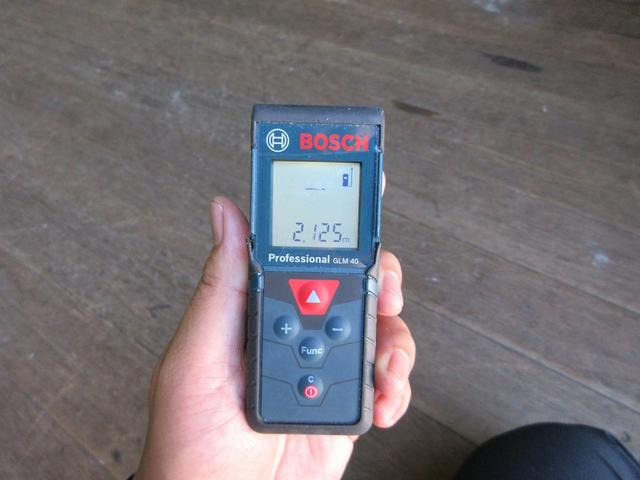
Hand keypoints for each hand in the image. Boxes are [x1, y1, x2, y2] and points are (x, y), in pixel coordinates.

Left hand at [135, 196, 415, 479]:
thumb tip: (227, 215)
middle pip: (353, 284)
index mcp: (261, 310)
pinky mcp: (347, 403)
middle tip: (383, 290)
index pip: (301, 254)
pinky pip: (388, 381)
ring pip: (379, 329)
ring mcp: (326, 366)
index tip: (361, 200)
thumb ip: (221, 286)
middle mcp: (297, 332)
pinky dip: (396, 386)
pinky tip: (380, 399)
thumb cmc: (193, 440)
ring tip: (381, 363)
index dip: (333, 225)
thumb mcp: (197, 356)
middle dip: (380, 280)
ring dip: (393, 339)